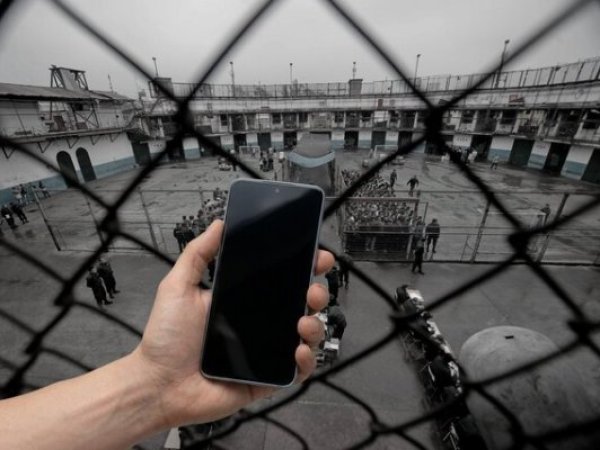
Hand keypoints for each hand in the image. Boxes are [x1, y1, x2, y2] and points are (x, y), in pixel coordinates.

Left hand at [132, 220, 333, 427]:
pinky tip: (298, 350)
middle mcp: (260, 323)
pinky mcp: (267, 379)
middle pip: (301, 305)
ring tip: (303, 323)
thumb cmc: (166, 336)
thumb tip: (219, 223)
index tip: (317, 257)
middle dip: (317, 294)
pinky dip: (306, 361)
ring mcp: (266, 351)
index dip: (304, 267)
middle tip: (313, 291)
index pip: (282, 279)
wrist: (158, 384)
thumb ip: (197, 254)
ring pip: (306, 335)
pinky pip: (297, 371)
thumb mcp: (178, 286)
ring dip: (314, 326)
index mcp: (243, 299)